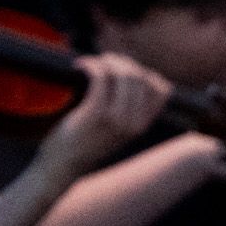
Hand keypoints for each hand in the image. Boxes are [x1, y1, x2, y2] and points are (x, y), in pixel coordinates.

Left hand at [43, 54, 174, 174]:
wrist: (63, 164)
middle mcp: (134, 123)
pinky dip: (91, 65)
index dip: (144, 73)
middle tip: (103, 62)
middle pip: (140, 76)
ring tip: (92, 63)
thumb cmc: (86, 141)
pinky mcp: (95, 114)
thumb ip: (129, 110)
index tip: (123, 71)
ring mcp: (116, 119)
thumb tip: (132, 73)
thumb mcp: (117, 129)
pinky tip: (80, 66)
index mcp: (142, 125)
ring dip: (106, 61)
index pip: (162, 89)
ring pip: (123, 74)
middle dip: (121, 62)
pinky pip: (100, 78)